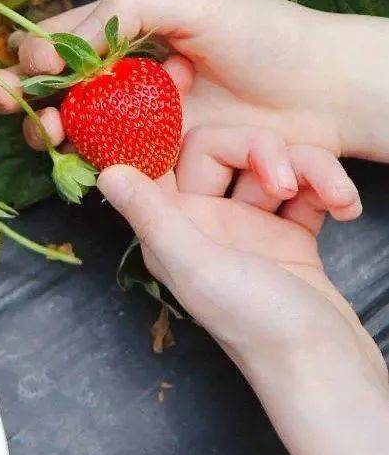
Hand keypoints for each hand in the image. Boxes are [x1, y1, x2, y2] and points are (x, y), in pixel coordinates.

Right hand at [0, 0, 388, 164]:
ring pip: (71, 128)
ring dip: (44, 128)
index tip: (43, 61)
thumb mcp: (194, 2)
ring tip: (48, 130)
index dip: (37, 52)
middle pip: (53, 88)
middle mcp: (125, 79)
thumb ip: (128, 7)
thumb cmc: (267, 37)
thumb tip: (66, 42)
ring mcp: (138, 122)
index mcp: (129, 32)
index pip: (61, 39)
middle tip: (8, 102)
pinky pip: (106, 163)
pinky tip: (74, 152)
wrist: (324, 93)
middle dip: (20, 95)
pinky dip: (82, 160)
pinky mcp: (156, 162)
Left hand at [97, 125, 380, 384]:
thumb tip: (107, 174)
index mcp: (170, 228)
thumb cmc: (256, 324)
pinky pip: (304, 186)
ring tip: (336, 200)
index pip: (157, 160)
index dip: (164, 129)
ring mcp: (248, 226)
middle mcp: (203, 223)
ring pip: (269, 162)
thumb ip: (152, 217)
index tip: (183, 89)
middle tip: (285, 182)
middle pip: (221, 149)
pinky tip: (347, 208)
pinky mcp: (290, 233)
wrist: (325, 365)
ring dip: (309, 169)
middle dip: (262, 150)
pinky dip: (328, 189)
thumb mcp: (195, 265)